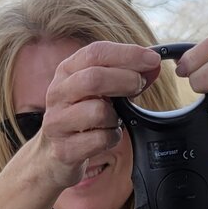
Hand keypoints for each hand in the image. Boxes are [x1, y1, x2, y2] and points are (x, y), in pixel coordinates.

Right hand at [39, 41, 160, 188]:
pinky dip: (112, 138)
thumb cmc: (81, 116)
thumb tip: (153, 65)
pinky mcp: (64, 149)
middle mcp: (57, 93)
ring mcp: (57, 122)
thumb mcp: (100, 91)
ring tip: (114, 120)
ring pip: (98, 112)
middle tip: (140, 85)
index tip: (153, 59)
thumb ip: (126, 77)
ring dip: (116, 116)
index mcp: (67, 72)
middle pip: (93, 79)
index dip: (127, 54)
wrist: (54, 156)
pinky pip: (100, 140)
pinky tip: (107, 137)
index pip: (95, 53)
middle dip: (125, 80)